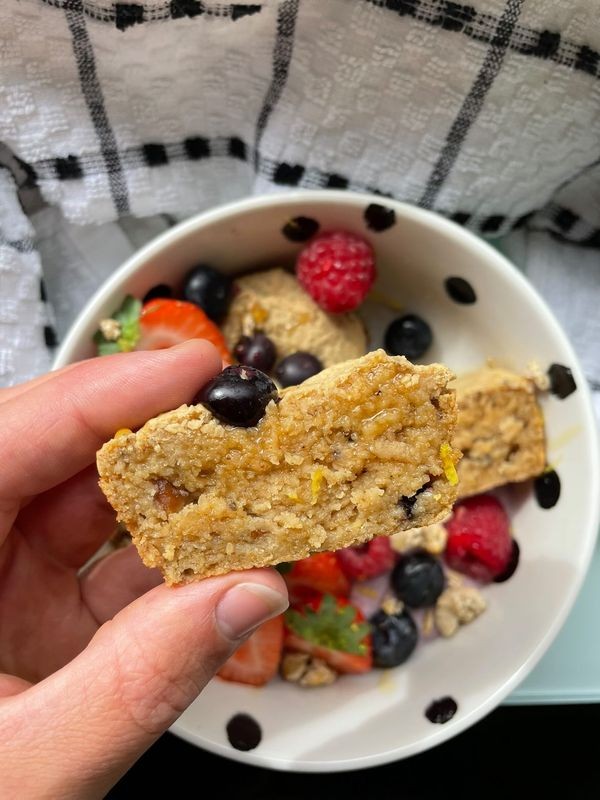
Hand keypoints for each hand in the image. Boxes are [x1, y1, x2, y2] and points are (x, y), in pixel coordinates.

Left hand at [0, 341, 287, 798]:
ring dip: (170, 499)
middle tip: (233, 421)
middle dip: (151, 435)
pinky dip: (168, 563)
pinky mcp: (32, 613)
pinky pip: (106, 565)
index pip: (8, 439)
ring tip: (242, 486)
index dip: (106, 394)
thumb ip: (134, 685)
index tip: (194, 370)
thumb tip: (247, 595)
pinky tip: (218, 563)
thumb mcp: (22, 770)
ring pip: (87, 506)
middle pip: (55, 458)